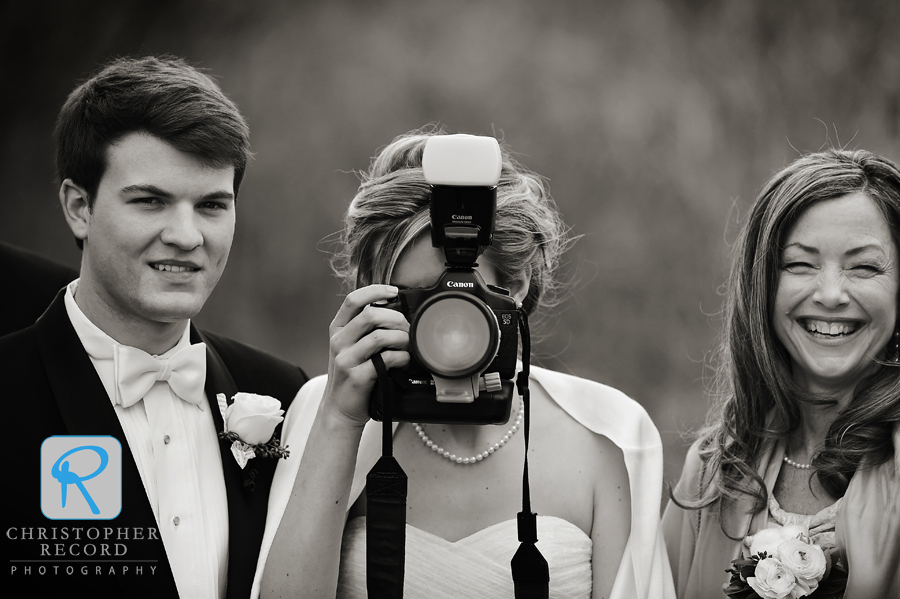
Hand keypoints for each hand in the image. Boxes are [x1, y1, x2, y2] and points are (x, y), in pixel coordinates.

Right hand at [322, 284, 409, 425]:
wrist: (340, 409)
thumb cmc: (352, 374)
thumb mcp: (351, 347)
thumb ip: (365, 329)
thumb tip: (397, 311)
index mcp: (337, 329)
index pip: (353, 300)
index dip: (375, 291)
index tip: (394, 291)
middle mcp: (339, 341)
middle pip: (371, 316)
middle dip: (396, 319)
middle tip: (407, 328)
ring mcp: (345, 359)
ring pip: (380, 337)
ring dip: (401, 339)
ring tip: (408, 346)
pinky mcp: (356, 377)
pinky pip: (387, 359)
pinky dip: (402, 358)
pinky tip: (404, 361)